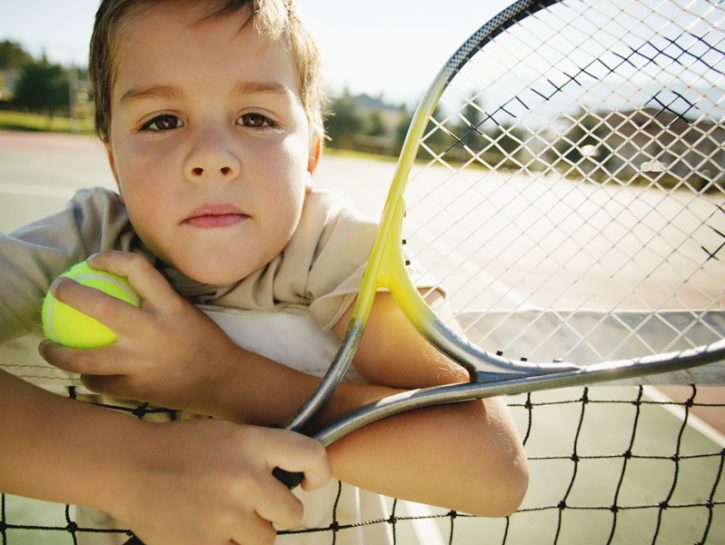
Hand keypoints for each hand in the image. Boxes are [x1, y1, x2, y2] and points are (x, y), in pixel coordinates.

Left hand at [39, 251, 239, 411]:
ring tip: (47, 345)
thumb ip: (156, 297)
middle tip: (57, 289)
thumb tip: (121, 280)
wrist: (224, 380)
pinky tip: (82, 373)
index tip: (93, 261)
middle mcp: (153, 330)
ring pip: (84, 357)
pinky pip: (99, 382)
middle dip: (69, 293)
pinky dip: (88, 377)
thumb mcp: (186, 310)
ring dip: (57, 351)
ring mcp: (142, 361)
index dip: (110, 258)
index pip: (136, 268)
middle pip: (99, 306)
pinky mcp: (137, 387)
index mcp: (170, 306)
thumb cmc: (205, 341)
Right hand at [111, 420, 329, 544]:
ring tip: (219, 515)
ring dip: (248, 534)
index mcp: (251, 443)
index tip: (309, 483)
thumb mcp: (229, 435)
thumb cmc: (181, 448)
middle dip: (273, 512)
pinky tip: (204, 528)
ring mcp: (224, 516)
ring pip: (265, 540)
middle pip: (292, 513)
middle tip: (247, 503)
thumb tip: (300, 480)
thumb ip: (263, 454)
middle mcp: (243, 478)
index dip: (320, 473)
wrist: (129, 465)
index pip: (312, 456)